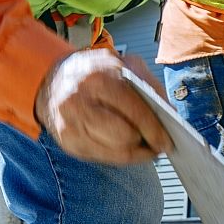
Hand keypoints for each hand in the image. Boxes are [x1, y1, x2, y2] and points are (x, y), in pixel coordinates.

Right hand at [34, 49, 171, 164]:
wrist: (53, 79)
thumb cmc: (96, 72)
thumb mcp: (125, 65)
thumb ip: (150, 85)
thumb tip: (170, 115)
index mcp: (98, 77)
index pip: (133, 110)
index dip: (153, 129)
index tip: (167, 142)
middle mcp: (79, 101)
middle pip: (123, 136)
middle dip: (144, 143)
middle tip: (158, 145)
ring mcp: (69, 124)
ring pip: (113, 152)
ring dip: (134, 153)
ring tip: (144, 146)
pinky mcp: (67, 141)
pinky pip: (102, 158)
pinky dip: (118, 155)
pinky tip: (125, 146)